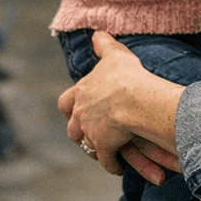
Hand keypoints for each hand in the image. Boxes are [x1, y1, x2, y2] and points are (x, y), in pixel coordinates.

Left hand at [58, 32, 181, 176]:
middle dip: (79, 131)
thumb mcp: (115, 54)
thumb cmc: (125, 75)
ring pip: (87, 145)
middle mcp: (81, 113)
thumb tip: (98, 33)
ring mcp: (91, 132)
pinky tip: (117, 166)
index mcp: (81, 92)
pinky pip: (106, 160)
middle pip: (72, 128)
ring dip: (94, 148)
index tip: (75, 110)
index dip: (70, 107)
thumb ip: (105, 45)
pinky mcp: (104, 147)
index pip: (65, 102)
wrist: (135, 99)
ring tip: (103, 151)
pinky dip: (111, 164)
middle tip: (89, 134)